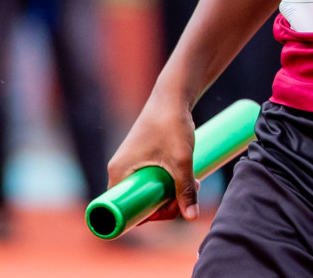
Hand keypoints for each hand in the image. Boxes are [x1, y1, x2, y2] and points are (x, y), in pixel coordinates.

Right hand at [107, 91, 198, 221]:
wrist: (173, 95)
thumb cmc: (171, 124)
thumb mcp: (181, 161)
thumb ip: (185, 190)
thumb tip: (192, 217)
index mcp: (119, 171)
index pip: (122, 208)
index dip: (145, 216)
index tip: (169, 209)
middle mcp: (120, 168)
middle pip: (138, 201)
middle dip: (164, 204)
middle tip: (187, 197)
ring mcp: (131, 162)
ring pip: (148, 190)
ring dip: (171, 193)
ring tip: (194, 183)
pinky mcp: (142, 156)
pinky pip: (152, 179)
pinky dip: (169, 182)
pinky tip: (189, 177)